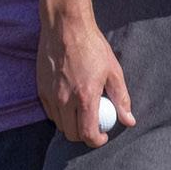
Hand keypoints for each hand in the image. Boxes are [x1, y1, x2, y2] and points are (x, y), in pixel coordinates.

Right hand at [39, 6, 134, 146]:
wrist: (65, 28)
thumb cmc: (92, 47)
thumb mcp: (113, 71)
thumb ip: (121, 99)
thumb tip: (129, 121)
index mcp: (84, 97)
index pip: (88, 134)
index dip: (96, 141)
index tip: (102, 137)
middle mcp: (64, 100)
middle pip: (71, 134)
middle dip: (84, 135)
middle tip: (94, 126)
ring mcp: (50, 95)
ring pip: (59, 125)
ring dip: (71, 125)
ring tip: (82, 113)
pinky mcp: (41, 89)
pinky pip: (50, 112)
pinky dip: (60, 114)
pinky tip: (70, 102)